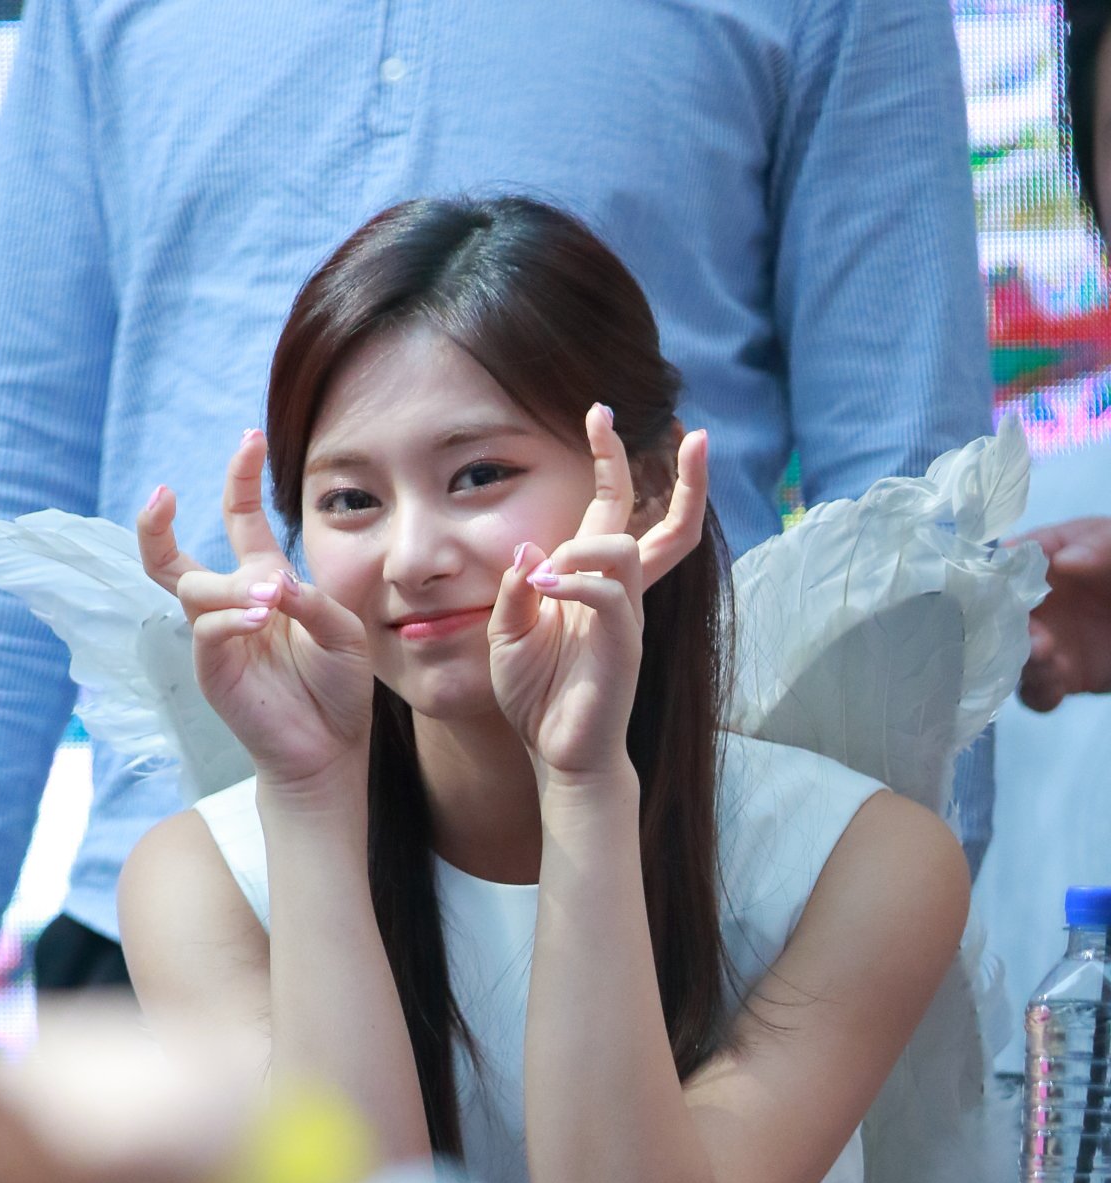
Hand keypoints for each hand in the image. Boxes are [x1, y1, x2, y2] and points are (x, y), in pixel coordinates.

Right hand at [138, 431, 373, 791]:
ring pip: (193, 590)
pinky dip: (231, 620)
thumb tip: (271, 580)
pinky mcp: (213, 673)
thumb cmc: (338, 687)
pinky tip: (261, 620)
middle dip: (158, 524)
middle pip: (170, 558)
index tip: (249, 437)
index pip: (239, 522)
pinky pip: (206, 632)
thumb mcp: (342, 631)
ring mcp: (217, 640)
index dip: (238, 480)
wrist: (331, 749)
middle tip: (165, 491)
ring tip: (271, 602)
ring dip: (230, 587)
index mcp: (264, 584)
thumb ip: (310, 600)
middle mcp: (231, 606)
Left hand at [486, 407, 707, 778]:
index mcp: (592, 582)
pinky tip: (547, 590)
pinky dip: (575, 581)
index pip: (611, 510)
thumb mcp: (507, 632)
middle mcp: (619, 593)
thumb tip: (531, 546)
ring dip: (582, 548)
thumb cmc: (535, 694)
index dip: (610, 461)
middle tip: (693, 431)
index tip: (599, 410)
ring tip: (545, 580)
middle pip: (668, 526)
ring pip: (625, 551)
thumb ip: (517, 586)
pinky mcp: (624, 644)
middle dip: (687, 479)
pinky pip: (609, 593)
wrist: (555, 752)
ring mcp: (626, 618)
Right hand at [1016, 517, 1110, 711]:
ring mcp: (1047, 643)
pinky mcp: (1062, 678)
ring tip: (1044, 652)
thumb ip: (1096, 546)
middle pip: (999, 618)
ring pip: (1011, 659)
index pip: (1008, 567)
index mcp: (1046, 564)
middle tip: (1028, 624)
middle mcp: (1038, 606)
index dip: (997, 575)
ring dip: (1021, 659)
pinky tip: (1056, 685)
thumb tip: (1062, 561)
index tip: (997, 581)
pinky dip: (1038, 693)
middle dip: (1004, 624)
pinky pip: (1036, 694)